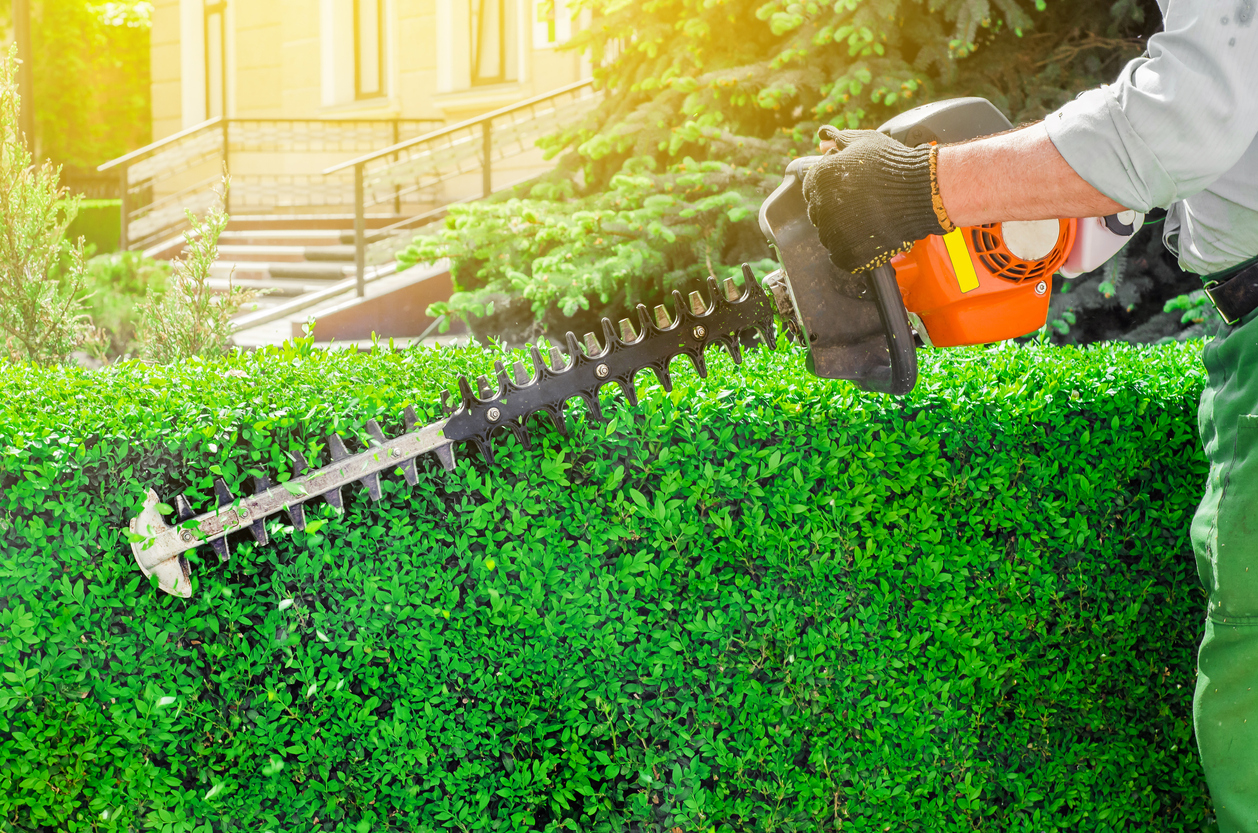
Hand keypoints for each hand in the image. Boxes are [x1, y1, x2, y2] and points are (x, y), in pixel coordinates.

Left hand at [802, 127, 953, 273]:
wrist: (922, 190)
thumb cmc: (894, 164)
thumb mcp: (865, 141)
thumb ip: (839, 139)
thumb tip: (823, 136)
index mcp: (820, 178)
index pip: (811, 189)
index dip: (830, 190)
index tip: (848, 191)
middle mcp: (822, 205)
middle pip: (819, 214)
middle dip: (835, 210)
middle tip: (861, 206)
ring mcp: (834, 232)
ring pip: (829, 236)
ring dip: (843, 231)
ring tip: (867, 221)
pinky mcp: (848, 252)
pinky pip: (840, 257)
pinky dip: (851, 252)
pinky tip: (866, 240)